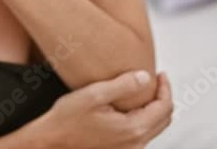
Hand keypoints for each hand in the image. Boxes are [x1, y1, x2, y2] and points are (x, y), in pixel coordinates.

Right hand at [29, 71, 172, 148]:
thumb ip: (123, 85)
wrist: (51, 140)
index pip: (164, 107)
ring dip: (154, 108)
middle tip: (156, 80)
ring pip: (155, 127)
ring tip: (144, 90)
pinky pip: (143, 134)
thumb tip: (145, 77)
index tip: (160, 74)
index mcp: (133, 129)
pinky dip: (144, 118)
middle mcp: (135, 144)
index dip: (165, 87)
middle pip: (164, 119)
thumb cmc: (67, 120)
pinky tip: (131, 107)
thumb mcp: (94, 95)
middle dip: (163, 97)